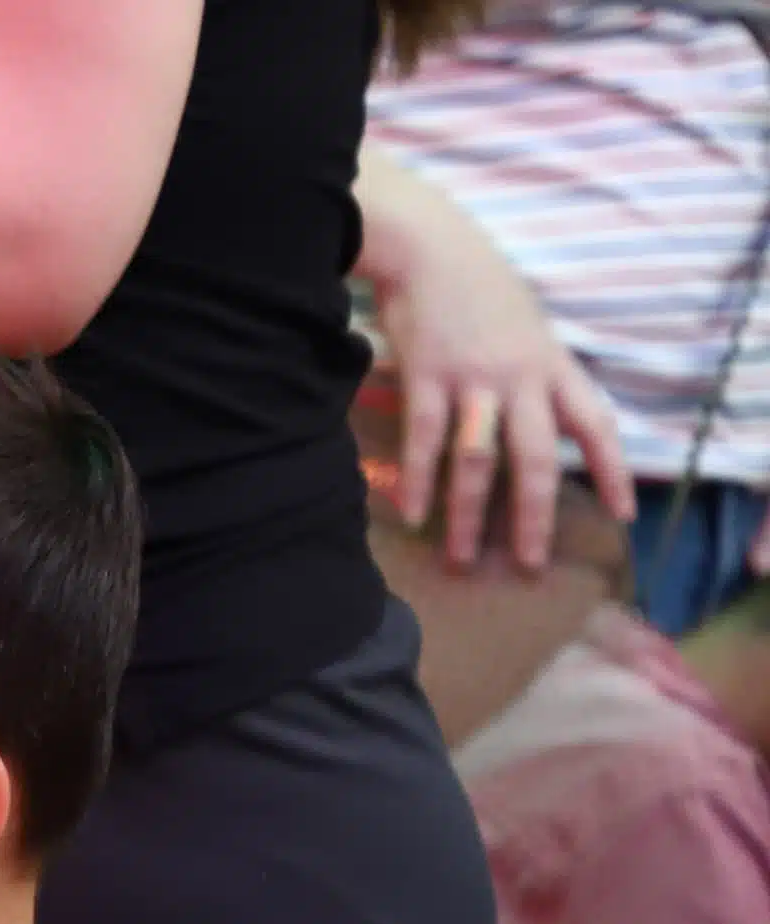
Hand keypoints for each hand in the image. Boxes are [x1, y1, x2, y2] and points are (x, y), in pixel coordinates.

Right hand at [375, 214, 635, 572]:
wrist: (432, 249)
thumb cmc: (478, 287)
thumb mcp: (526, 328)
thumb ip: (537, 374)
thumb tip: (542, 418)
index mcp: (552, 364)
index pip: (594, 423)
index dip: (611, 470)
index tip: (621, 512)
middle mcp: (521, 377)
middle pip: (536, 457)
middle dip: (534, 515)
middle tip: (528, 562)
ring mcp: (474, 379)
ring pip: (478, 459)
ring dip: (470, 514)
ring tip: (462, 557)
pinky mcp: (427, 377)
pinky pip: (425, 440)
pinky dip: (419, 480)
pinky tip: (414, 514)